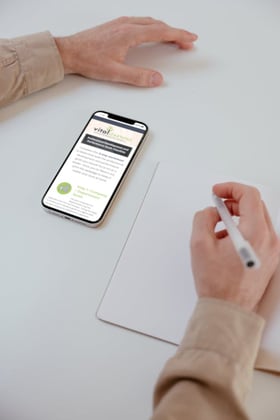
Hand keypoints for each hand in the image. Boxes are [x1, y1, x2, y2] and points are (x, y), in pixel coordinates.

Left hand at [54, 16, 197, 86]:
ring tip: (174, 37)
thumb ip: (138, 77)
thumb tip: (156, 79)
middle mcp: (127, 25)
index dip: (179, 35)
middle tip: (187, 42)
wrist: (69, 52)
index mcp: (129, 34)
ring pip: (150, 22)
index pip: (161, 32)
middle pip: (158, 25)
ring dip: (165, 29)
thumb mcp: (115, 73)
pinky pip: (141, 22)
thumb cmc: (88, 59)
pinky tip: (152, 32)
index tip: (191, 39)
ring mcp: (121, 23)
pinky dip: (153, 27)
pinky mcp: (116, 25)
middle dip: (175, 33)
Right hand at [190, 182, 279, 310]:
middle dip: (234, 201)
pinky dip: (243, 229)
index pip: (249, 196)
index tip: (218, 192)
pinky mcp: (270, 257)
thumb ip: (203, 218)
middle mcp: (269, 240)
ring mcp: (272, 250)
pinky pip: (259, 233)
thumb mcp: (199, 244)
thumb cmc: (217, 284)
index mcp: (255, 233)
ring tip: (219, 228)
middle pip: (255, 205)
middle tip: (217, 206)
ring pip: (257, 219)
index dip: (231, 188)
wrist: (228, 309)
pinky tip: (227, 241)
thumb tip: (210, 212)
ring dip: (238, 216)